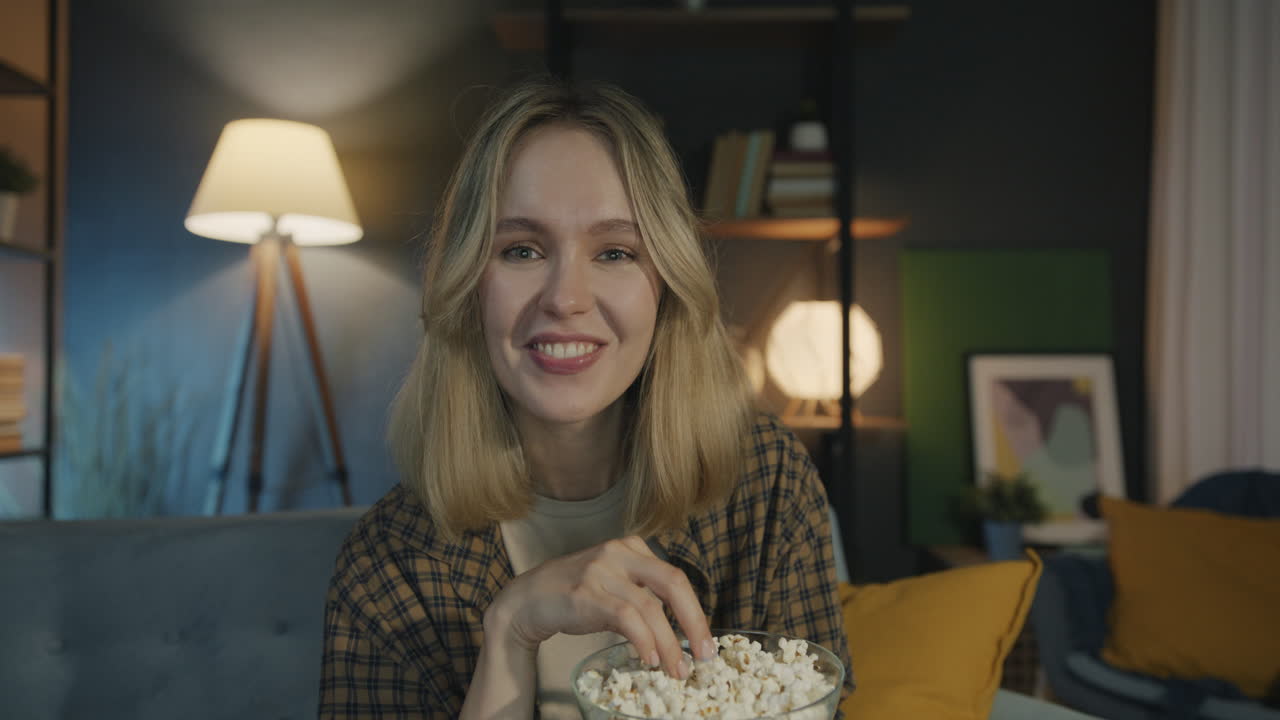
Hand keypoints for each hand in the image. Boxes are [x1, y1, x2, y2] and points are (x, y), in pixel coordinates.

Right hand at [485, 536, 714, 678]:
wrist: (528, 600)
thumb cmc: (575, 596)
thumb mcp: (614, 586)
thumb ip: (643, 598)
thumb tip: (681, 635)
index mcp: (632, 548)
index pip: (676, 578)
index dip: (696, 612)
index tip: (706, 643)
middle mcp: (620, 552)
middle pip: (673, 583)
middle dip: (694, 622)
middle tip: (705, 655)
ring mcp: (601, 570)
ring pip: (650, 607)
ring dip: (668, 643)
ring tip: (676, 669)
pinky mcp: (585, 592)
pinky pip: (625, 616)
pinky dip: (643, 640)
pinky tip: (649, 658)